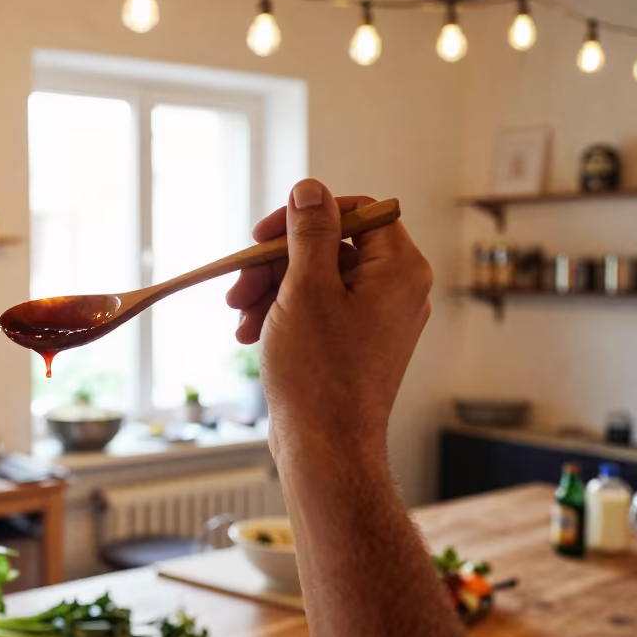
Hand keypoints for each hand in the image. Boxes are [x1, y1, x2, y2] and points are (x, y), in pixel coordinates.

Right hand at [225, 179, 431, 463]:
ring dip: (270, 290)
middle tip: (237, 287)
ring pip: (316, 279)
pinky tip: (249, 334)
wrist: (325, 448)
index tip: (263, 235)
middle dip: (275, 263)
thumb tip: (311, 189)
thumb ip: (310, 232)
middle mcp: (396, 290)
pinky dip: (282, 314)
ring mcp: (377, 319)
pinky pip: (318, 309)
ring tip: (238, 317)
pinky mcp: (355, 343)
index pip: (357, 211)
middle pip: (329, 247)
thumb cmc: (318, 373)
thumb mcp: (306, 289)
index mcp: (399, 270)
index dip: (305, 216)